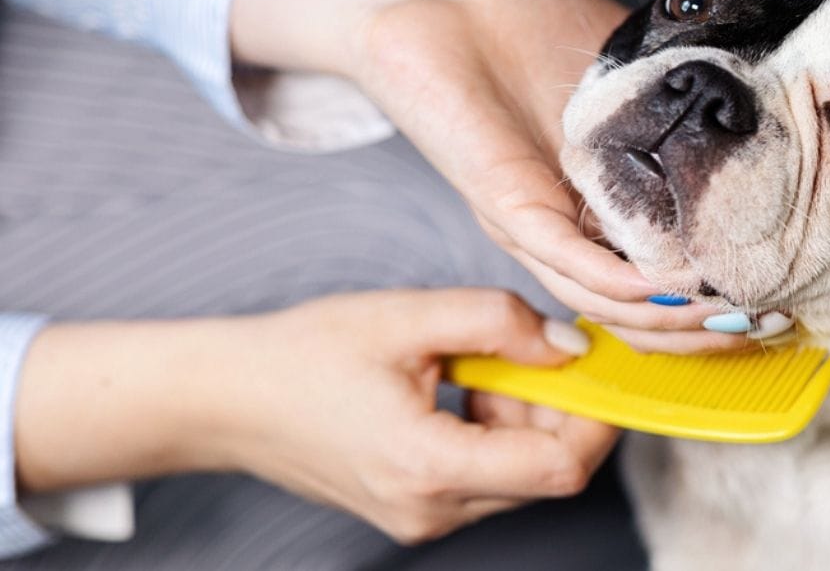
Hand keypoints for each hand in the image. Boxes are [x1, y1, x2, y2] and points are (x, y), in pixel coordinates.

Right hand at [17, 289, 616, 543]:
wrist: (228, 400)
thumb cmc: (304, 355)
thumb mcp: (407, 317)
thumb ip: (499, 322)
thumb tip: (570, 344)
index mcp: (429, 466)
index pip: (559, 469)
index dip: (595, 418)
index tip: (596, 365)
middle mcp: (431, 510)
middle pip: (545, 474)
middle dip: (558, 409)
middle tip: (530, 349)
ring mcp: (422, 519)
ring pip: (519, 477)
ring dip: (525, 419)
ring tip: (477, 365)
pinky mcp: (416, 511)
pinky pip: (486, 478)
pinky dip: (495, 432)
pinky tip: (460, 388)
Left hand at [229, 0, 748, 352]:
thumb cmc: (526, 31)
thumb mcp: (624, 77)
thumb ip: (672, 107)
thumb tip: (748, 117)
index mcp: (593, 210)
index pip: (654, 284)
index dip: (709, 305)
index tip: (777, 303)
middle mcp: (564, 231)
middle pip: (632, 313)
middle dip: (699, 331)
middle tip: (766, 325)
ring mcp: (533, 223)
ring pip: (601, 300)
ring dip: (666, 319)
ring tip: (726, 317)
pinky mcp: (505, 201)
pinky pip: (562, 258)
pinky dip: (614, 281)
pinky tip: (661, 287)